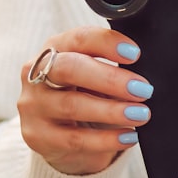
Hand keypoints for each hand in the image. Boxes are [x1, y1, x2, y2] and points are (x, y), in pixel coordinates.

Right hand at [18, 26, 152, 174]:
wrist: (60, 137)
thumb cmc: (84, 96)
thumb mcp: (96, 76)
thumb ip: (112, 68)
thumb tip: (144, 77)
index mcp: (55, 49)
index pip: (78, 38)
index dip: (107, 43)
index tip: (135, 54)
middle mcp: (36, 73)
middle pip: (69, 68)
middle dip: (110, 79)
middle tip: (143, 89)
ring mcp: (33, 105)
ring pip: (72, 105)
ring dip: (112, 110)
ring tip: (140, 114)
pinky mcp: (37, 136)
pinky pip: (75, 139)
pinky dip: (106, 139)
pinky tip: (128, 136)